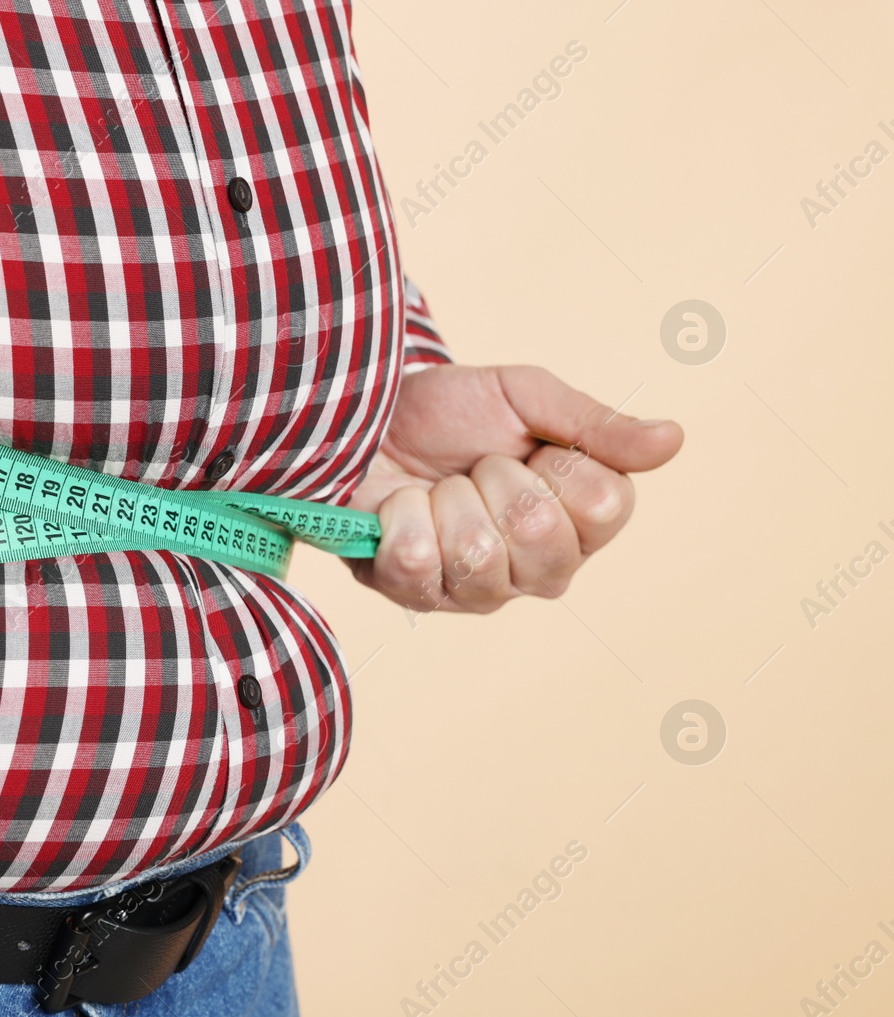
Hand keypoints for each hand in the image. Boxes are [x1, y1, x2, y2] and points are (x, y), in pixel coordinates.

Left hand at [347, 364, 682, 612]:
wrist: (366, 417)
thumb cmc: (452, 413)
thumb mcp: (526, 397)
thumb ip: (595, 425)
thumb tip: (674, 439)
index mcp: (581, 523)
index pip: (604, 509)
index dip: (559, 464)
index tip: (526, 447)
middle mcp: (538, 571)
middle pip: (541, 538)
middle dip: (497, 480)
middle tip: (473, 466)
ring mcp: (477, 592)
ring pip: (478, 556)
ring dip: (445, 499)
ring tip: (435, 487)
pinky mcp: (415, 596)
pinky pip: (416, 565)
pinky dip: (399, 517)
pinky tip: (398, 508)